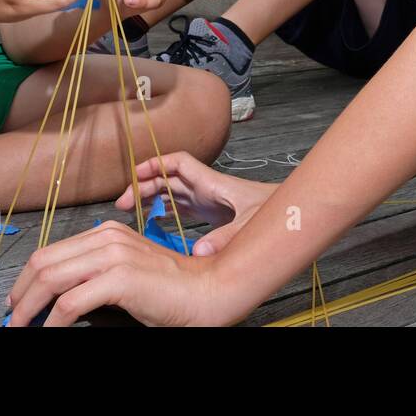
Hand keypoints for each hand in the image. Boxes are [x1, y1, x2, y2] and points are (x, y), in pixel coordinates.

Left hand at [4, 221, 242, 326]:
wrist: (209, 292)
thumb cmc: (173, 290)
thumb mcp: (126, 274)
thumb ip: (95, 276)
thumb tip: (60, 299)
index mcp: (107, 233)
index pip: (51, 251)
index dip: (27, 278)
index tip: (18, 300)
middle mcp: (107, 237)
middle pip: (44, 261)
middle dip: (21, 293)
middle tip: (13, 317)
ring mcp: (113, 255)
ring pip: (51, 279)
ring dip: (29, 308)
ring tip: (22, 327)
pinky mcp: (120, 278)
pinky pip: (71, 303)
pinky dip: (54, 322)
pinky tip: (50, 332)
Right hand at [115, 151, 276, 255]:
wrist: (293, 212)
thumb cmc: (276, 209)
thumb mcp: (250, 223)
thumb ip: (226, 238)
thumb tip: (198, 252)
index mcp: (212, 183)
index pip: (178, 163)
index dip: (155, 164)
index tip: (135, 175)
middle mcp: (206, 188)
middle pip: (167, 179)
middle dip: (143, 186)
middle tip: (122, 203)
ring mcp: (209, 199)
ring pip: (172, 192)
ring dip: (151, 198)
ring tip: (130, 211)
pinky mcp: (213, 212)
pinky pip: (182, 207)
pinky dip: (165, 211)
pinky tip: (154, 221)